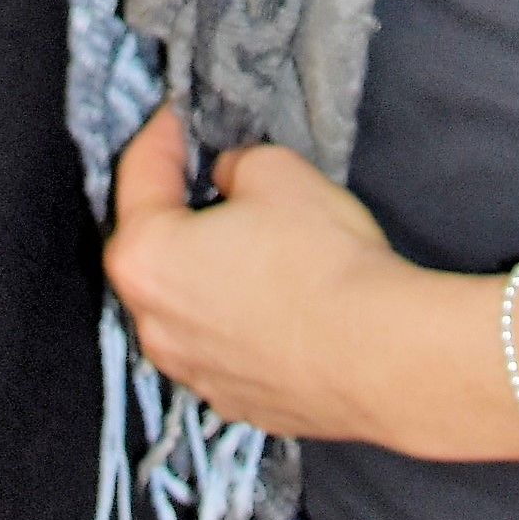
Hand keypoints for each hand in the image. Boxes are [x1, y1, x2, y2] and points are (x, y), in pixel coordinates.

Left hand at [104, 109, 419, 441]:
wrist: (379, 355)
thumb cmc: (321, 260)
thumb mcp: (276, 171)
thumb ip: (235, 167)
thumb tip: (229, 183)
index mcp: (145, 257)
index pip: (139, 175)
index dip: (163, 136)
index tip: (178, 117)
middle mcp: (153, 323)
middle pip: (153, 250)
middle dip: (179, 212)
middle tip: (214, 180)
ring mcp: (191, 372)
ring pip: (186, 306)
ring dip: (208, 274)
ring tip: (253, 247)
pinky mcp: (233, 402)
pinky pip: (222, 346)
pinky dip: (237, 321)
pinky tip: (278, 303)